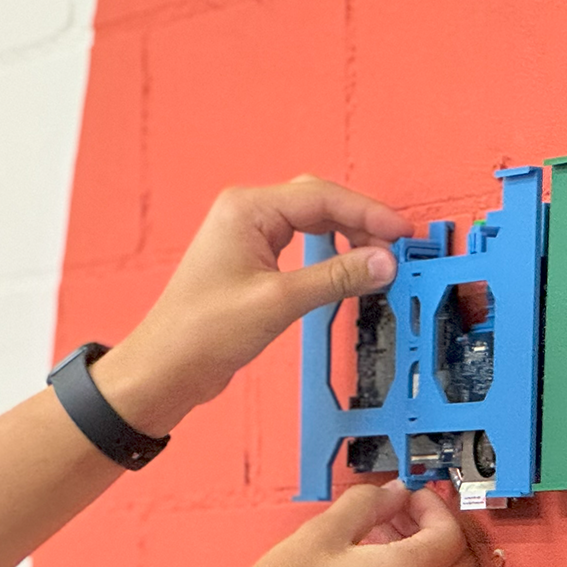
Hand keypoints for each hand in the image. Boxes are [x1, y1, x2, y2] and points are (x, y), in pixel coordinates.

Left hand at [94, 178, 412, 433]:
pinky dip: (329, 253)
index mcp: (247, 209)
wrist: (165, 369)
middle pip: (319, 203)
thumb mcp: (278, 302)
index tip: (401, 233)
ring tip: (378, 259)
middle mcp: (246, 214)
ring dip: (346, 237)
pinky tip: (347, 268)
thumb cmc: (200, 332)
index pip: (321, 197)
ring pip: (312, 222)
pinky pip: (301, 244)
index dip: (368, 213)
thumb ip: (336, 278)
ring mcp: (248, 237)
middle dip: (360, 222)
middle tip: (396, 247)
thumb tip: (381, 262)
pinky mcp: (252, 261)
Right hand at [199, 481, 477, 566]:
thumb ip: (368, 503)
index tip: (410, 497)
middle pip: (459, 566)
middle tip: (402, 516)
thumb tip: (394, 493)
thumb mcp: (322, 532)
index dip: (435, 507)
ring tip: (377, 543)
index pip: (452, 534)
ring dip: (423, 564)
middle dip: (439, 534)